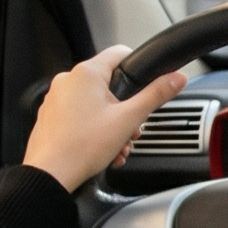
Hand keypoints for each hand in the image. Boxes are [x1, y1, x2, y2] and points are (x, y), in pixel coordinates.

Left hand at [21, 45, 187, 192]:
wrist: (51, 174)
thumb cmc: (82, 147)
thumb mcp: (129, 119)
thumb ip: (155, 95)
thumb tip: (176, 78)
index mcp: (86, 74)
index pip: (120, 54)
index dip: (138, 68)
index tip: (146, 84)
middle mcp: (67, 81)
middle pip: (108, 85)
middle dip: (125, 109)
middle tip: (131, 129)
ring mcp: (55, 99)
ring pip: (94, 103)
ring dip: (111, 124)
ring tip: (117, 145)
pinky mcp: (50, 117)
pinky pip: (78, 116)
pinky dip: (93, 130)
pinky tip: (102, 149)